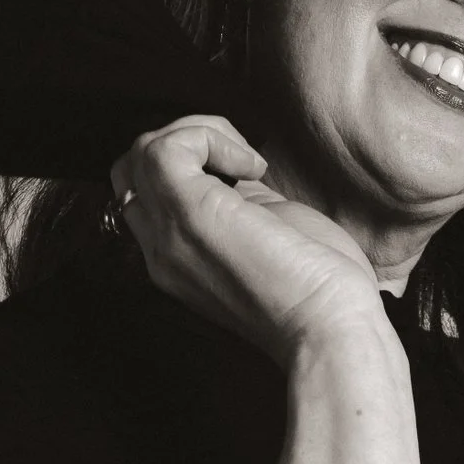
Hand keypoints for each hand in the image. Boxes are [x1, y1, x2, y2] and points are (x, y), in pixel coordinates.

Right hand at [109, 117, 389, 371]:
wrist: (332, 329)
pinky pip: (165, 148)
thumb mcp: (269, 237)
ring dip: (199, 134)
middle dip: (186, 142)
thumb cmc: (320, 291)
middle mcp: (161, 252)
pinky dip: (209, 137)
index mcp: (176, 262)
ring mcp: (170, 234)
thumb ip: (240, 206)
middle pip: (132, 170)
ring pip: (143, 150)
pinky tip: (252, 166)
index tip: (243, 174)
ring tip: (248, 160)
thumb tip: (238, 166)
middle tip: (240, 160)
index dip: (188, 166)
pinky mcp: (190, 213)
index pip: (143, 195)